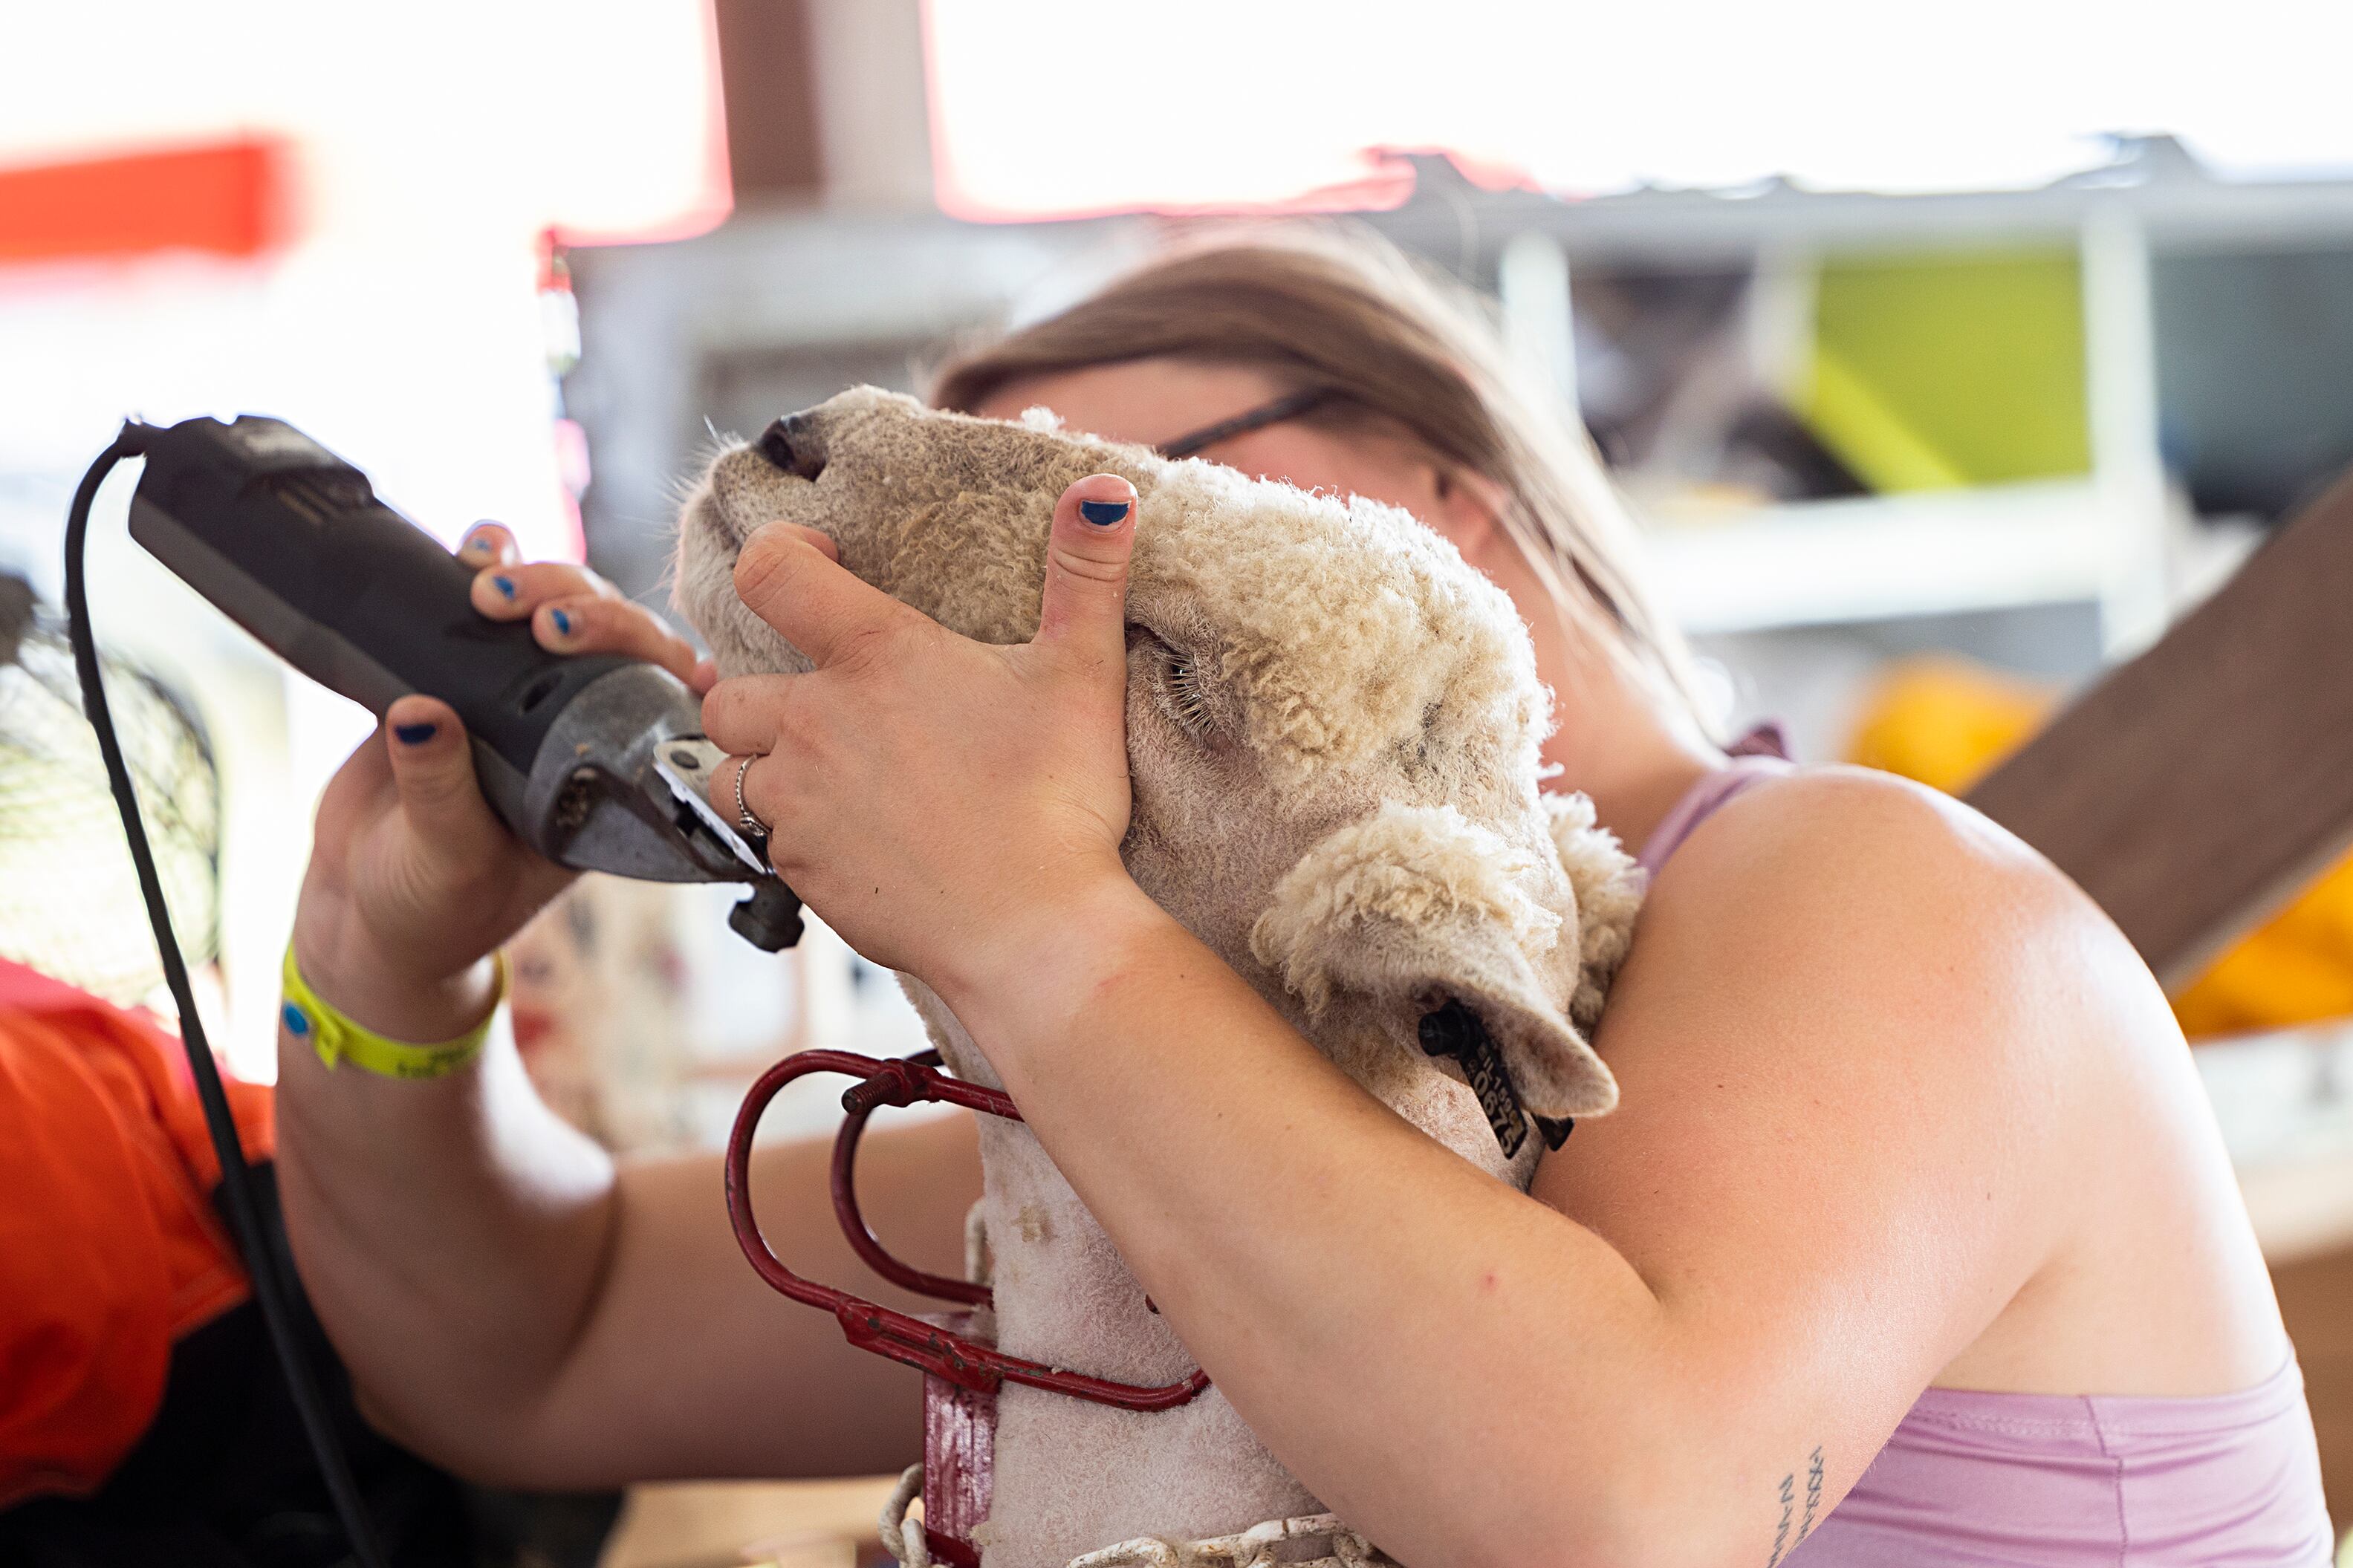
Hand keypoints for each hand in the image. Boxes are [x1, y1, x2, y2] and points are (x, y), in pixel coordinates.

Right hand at [292, 523, 716, 1041]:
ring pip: (564, 610)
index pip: (665, 700)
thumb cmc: (431, 908)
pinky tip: (475, 547)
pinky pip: (490, 611)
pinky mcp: (466, 677)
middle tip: (533, 616)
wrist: (365, 913)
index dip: (651, 654)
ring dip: (542, 579)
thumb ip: (439, 789)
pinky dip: (490, 566)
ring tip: (489, 578)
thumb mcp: (443, 859)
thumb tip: (420, 712)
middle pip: (619, 640)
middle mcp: (584, 729)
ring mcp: (527, 697)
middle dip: (586, 607)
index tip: (587, 646)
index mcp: (610, 781)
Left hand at [702, 476, 1144, 1002]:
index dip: (779, 556)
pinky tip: (852, 839)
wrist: (1033, 930)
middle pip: (726, 688)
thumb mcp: (1083, 673)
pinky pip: (761, 841)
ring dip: (759, 767)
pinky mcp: (798, 870)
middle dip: (758, 691)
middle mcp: (815, 721)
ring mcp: (797, 801)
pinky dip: (790, 835)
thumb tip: (1106, 490)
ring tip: (820, 776)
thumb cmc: (1059, 798)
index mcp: (875, 655)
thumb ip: (1085, 574)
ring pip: (726, 771)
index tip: (817, 568)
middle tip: (820, 704)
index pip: (768, 570)